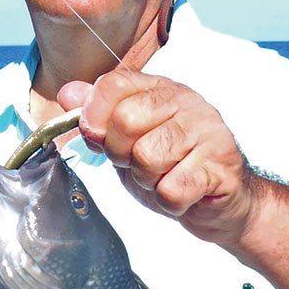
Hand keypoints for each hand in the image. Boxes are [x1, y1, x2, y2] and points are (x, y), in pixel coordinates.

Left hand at [59, 71, 259, 247]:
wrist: (221, 204)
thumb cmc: (174, 169)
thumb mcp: (127, 142)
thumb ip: (98, 117)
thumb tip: (67, 93)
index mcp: (161, 90)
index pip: (115, 84)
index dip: (95, 116)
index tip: (99, 139)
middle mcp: (186, 103)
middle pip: (126, 121)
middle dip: (122, 155)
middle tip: (140, 164)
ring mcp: (207, 133)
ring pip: (148, 158)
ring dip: (148, 181)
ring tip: (164, 178)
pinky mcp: (220, 167)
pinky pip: (172, 189)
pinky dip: (169, 201)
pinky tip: (182, 194)